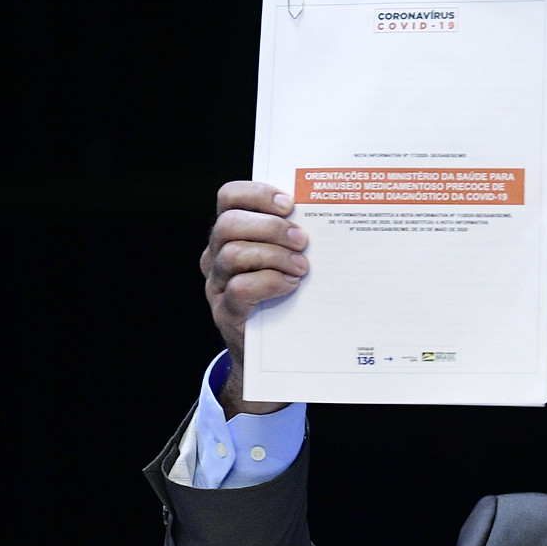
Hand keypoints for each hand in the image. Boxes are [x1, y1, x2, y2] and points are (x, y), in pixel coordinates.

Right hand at [200, 181, 307, 415]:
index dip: (256, 193)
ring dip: (273, 256)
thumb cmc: (287, 296)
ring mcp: (218, 285)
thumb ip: (294, 237)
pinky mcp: (227, 312)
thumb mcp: (288, 259)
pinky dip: (269, 282)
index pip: (229, 197)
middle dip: (270, 227)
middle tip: (302, 240)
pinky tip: (291, 285)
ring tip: (302, 267)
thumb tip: (329, 212)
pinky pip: (240, 289)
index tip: (289, 203)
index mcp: (232, 234)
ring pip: (232, 254)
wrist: (273, 353)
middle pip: (228, 224)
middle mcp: (217, 255)